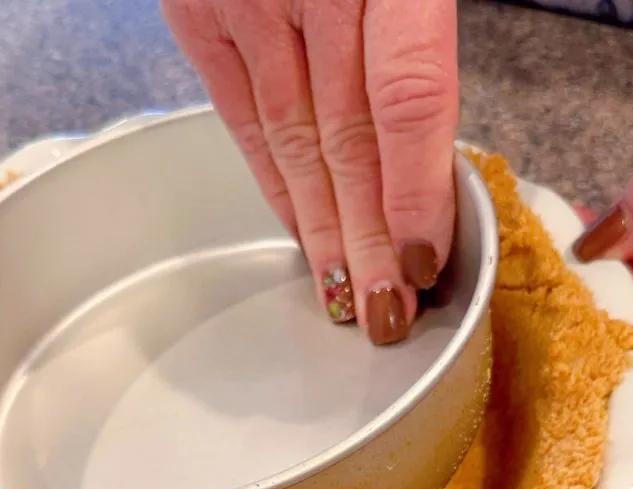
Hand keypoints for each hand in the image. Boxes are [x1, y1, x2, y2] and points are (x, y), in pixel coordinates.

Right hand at [162, 0, 458, 344]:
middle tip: (387, 314)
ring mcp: (244, 5)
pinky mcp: (199, 18)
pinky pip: (243, 118)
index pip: (406, 92)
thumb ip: (418, 22)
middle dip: (370, 235)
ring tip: (347, 298)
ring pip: (294, 140)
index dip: (414, 185)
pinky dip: (274, 182)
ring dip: (322, 229)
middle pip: (348, 138)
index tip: (423, 258)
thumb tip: (432, 137)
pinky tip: (300, 234)